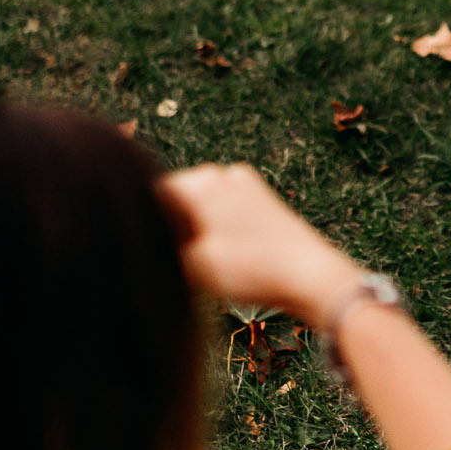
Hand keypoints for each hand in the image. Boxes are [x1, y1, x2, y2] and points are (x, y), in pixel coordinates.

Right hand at [156, 164, 360, 324]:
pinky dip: (218, 230)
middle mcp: (221, 173)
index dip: (148, 229)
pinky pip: (223, 210)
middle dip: (173, 229)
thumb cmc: (251, 270)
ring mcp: (244, 183)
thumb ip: (159, 243)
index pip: (149, 197)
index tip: (165, 256)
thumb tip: (139, 235)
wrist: (311, 275)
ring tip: (213, 261)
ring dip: (196, 231)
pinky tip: (231, 255)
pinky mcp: (261, 197)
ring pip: (200, 207)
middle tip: (189, 264)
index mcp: (200, 182)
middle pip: (176, 200)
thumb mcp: (193, 263)